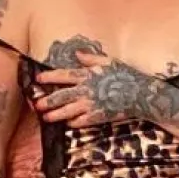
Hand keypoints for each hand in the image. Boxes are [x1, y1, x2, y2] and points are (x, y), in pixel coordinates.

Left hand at [34, 51, 150, 127]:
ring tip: (46, 118)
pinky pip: (82, 121)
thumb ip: (91, 58)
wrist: (141, 94)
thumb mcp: (109, 61)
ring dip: (56, 114)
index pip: (64, 75)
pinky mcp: (99, 116)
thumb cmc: (126, 75)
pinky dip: (74, 122)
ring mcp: (92, 104)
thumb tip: (77, 54)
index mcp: (88, 75)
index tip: (38, 79)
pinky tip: (68, 123)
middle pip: (62, 95)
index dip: (50, 77)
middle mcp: (87, 90)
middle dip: (48, 100)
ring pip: (69, 110)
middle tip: (36, 104)